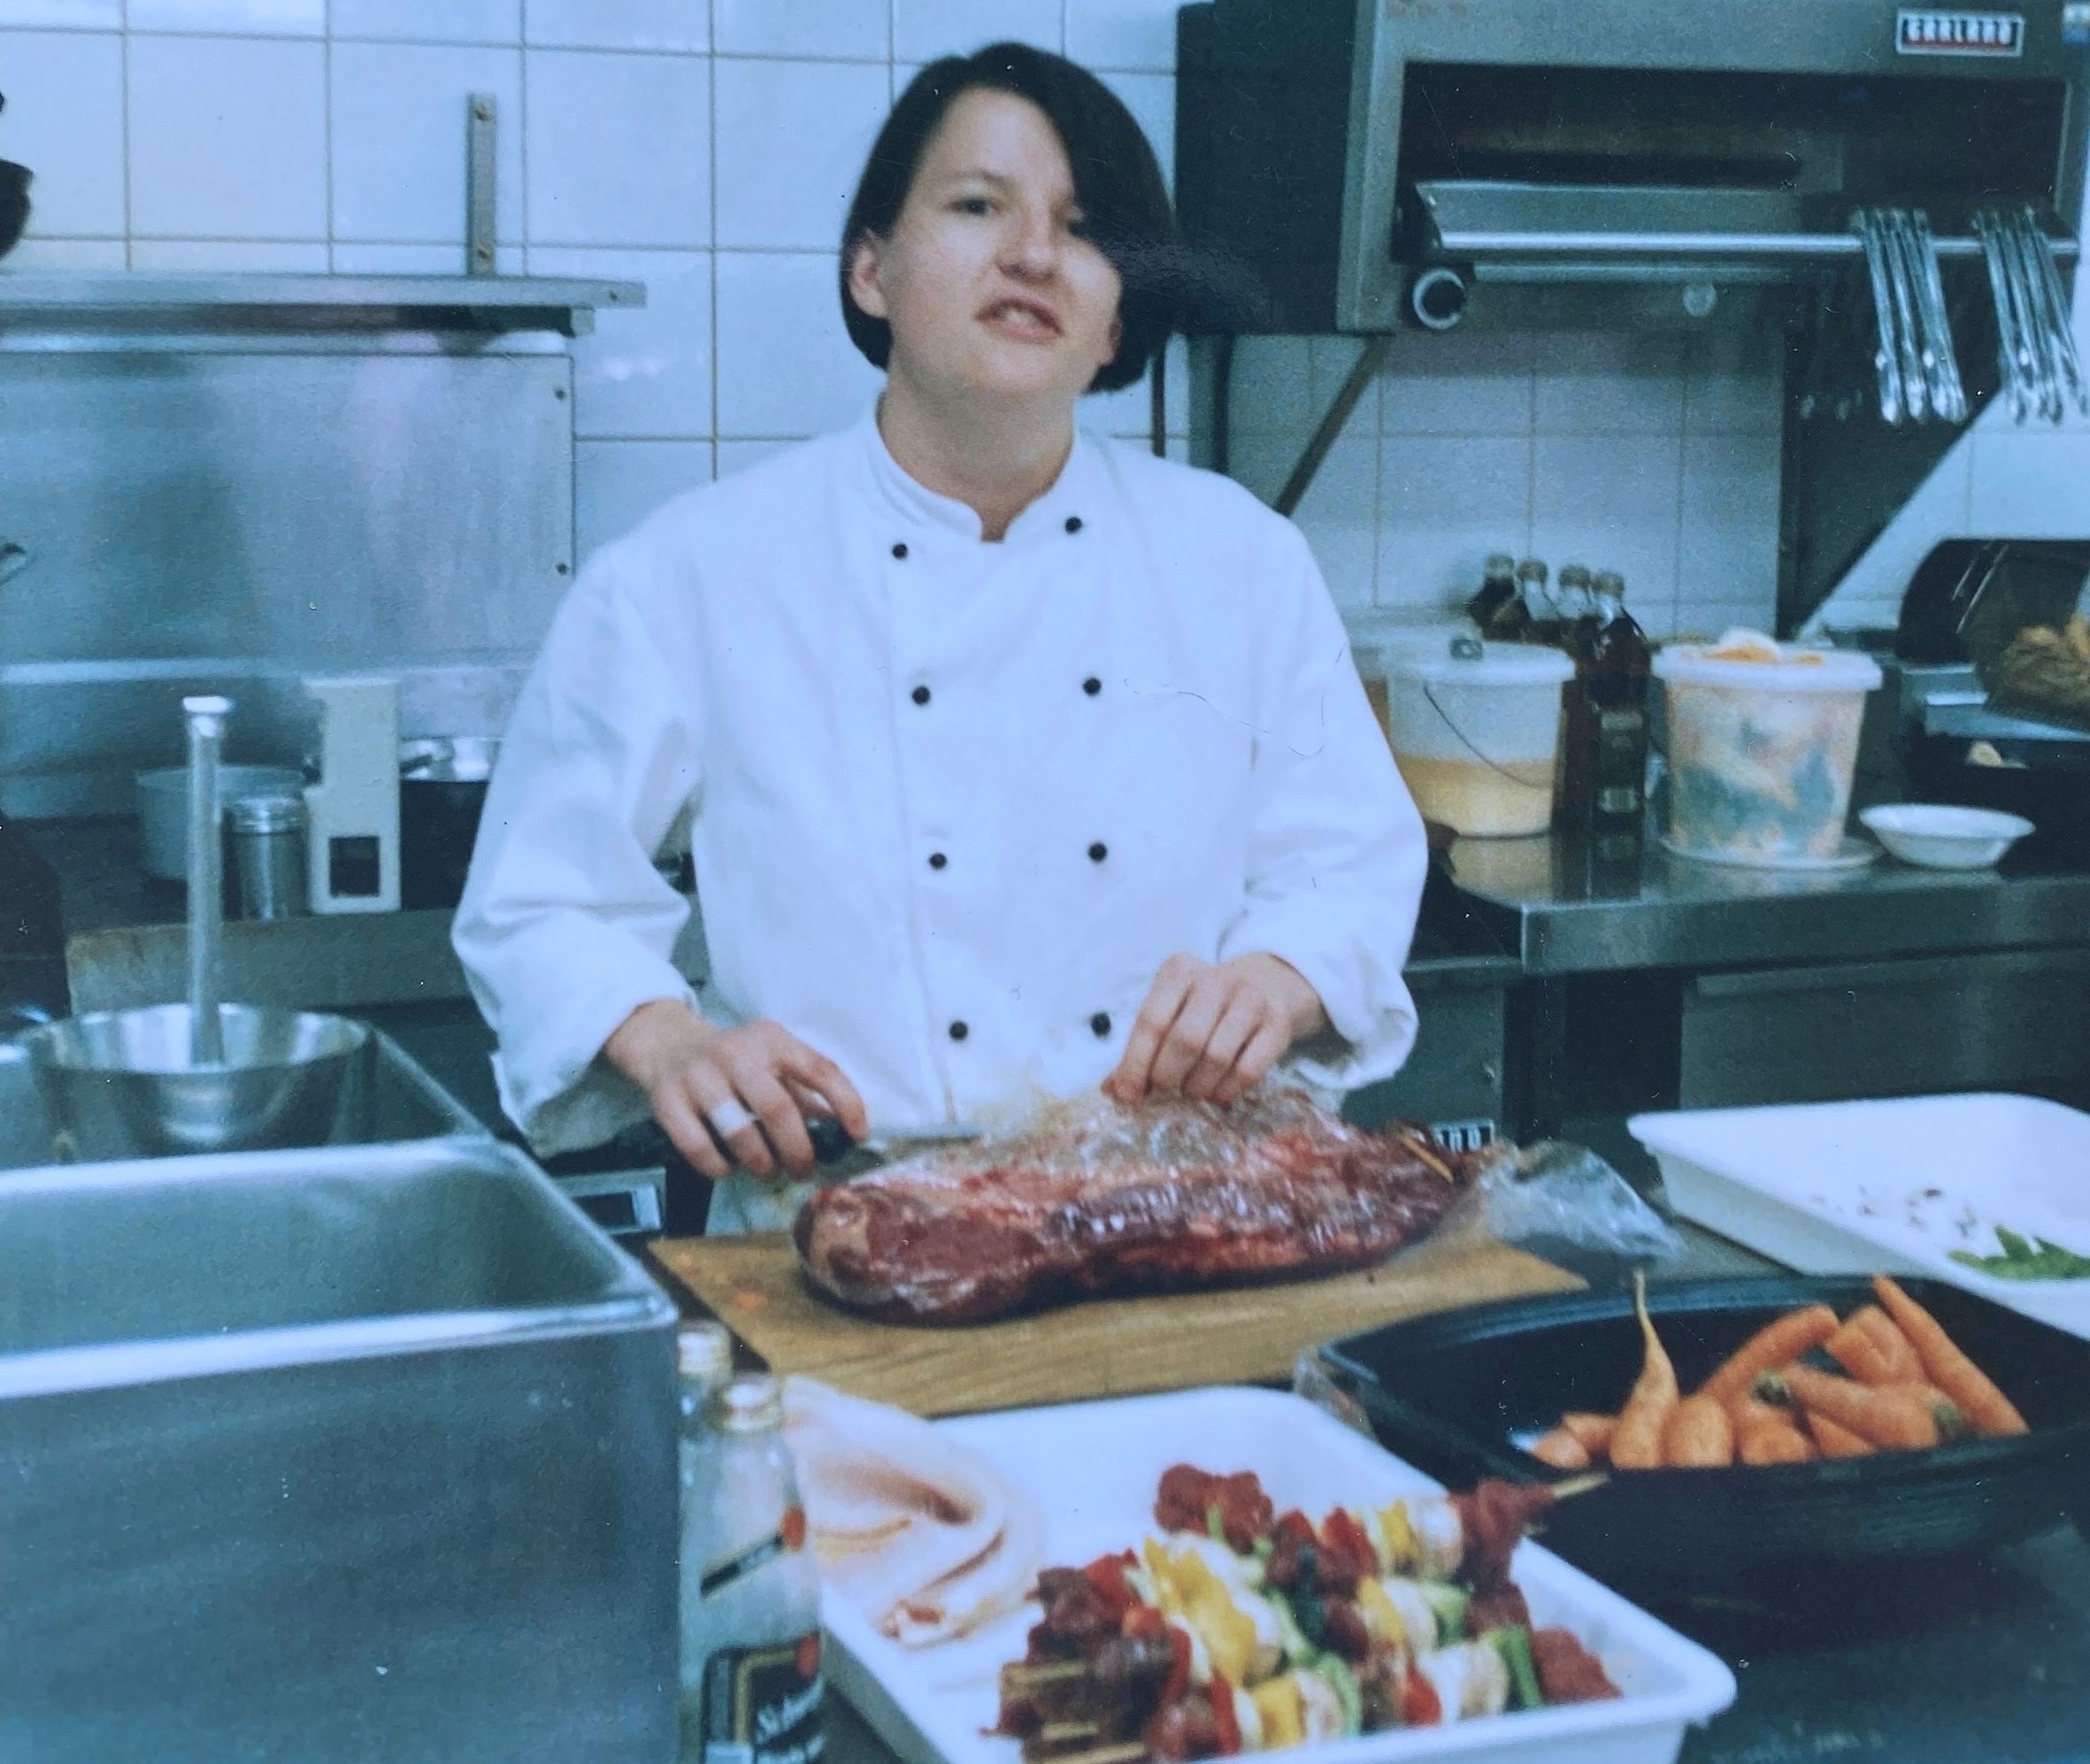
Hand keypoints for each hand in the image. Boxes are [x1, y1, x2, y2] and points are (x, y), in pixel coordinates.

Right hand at [603, 1000, 868, 1181]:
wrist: (669, 1047)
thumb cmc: (737, 1065)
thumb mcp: (774, 1064)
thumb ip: (806, 1095)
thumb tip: (844, 1137)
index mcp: (772, 1040)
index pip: (821, 1069)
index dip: (847, 1104)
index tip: (857, 1136)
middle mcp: (735, 1052)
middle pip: (777, 1109)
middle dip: (798, 1150)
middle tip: (803, 1171)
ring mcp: (698, 1075)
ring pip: (739, 1132)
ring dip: (761, 1163)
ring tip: (767, 1171)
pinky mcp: (668, 1101)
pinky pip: (699, 1147)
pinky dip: (720, 1168)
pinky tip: (728, 1169)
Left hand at [1103, 952, 1327, 1107]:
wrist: (1266, 985)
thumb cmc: (1203, 1007)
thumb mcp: (1170, 1012)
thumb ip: (1140, 1049)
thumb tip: (1112, 1091)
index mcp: (1179, 972)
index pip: (1151, 1021)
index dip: (1135, 1065)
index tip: (1127, 1096)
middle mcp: (1216, 980)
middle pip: (1185, 1040)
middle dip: (1168, 1077)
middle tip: (1165, 1093)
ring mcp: (1251, 1000)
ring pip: (1217, 1057)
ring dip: (1198, 1087)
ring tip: (1192, 1092)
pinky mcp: (1277, 1025)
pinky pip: (1248, 1070)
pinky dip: (1227, 1090)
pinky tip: (1218, 1093)